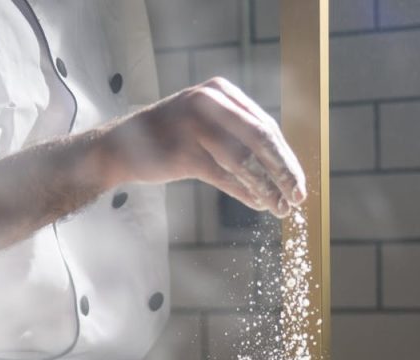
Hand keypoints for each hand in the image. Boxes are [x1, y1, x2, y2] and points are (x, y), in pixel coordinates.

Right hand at [101, 77, 306, 217]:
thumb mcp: (205, 123)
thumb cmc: (169, 138)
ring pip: (244, 160)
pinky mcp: (183, 152)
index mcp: (220, 91)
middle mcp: (209, 102)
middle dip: (284, 172)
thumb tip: (280, 164)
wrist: (120, 146)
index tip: (299, 182)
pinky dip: (244, 192)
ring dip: (267, 188)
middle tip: (298, 196)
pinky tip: (258, 204)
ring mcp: (194, 126)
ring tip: (280, 208)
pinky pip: (223, 175)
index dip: (286, 157)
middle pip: (261, 139)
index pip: (265, 125)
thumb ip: (237, 132)